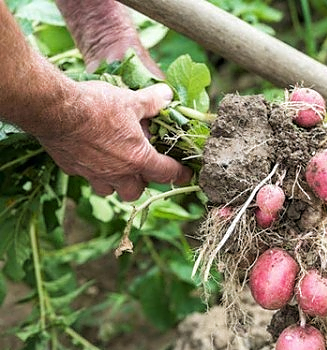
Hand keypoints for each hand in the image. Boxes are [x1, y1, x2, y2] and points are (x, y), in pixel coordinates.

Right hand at [38, 82, 192, 200]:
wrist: (54, 110)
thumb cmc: (96, 106)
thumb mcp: (131, 100)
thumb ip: (152, 102)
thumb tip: (167, 95)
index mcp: (138, 159)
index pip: (167, 174)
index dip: (180, 174)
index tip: (187, 175)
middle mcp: (117, 173)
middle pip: (136, 191)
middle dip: (142, 182)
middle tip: (144, 167)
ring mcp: (93, 174)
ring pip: (110, 191)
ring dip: (117, 183)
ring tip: (117, 167)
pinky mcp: (72, 169)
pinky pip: (87, 177)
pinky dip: (93, 172)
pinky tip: (91, 157)